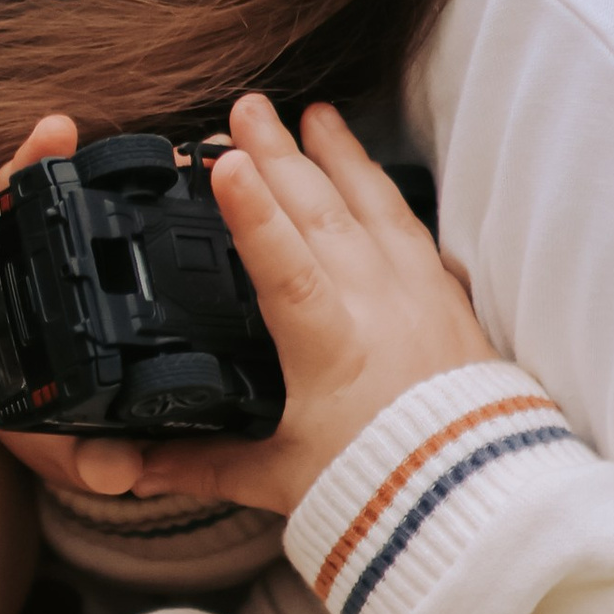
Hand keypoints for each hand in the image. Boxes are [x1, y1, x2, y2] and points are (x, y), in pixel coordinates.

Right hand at [0, 96, 489, 520]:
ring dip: (340, 156)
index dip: (249, 211)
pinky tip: (378, 179)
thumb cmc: (383, 491)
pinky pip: (414, 231)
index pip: (281, 263)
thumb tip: (136, 466)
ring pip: (374, 207)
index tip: (223, 161)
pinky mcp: (447, 304)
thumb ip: (204, 463)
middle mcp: (375, 305)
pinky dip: (390, 196)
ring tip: (313, 115)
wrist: (477, 504)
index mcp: (327, 344)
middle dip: (280, 153)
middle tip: (244, 109)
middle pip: (320, 212)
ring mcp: (416, 296)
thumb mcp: (280, 481)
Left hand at [0, 111, 121, 507]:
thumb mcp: (76, 461)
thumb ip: (93, 463)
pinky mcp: (63, 261)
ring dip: (42, 161)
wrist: (88, 442)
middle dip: (11, 172)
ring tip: (64, 130)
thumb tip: (115, 466)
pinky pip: (66, 212)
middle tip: (50, 136)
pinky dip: (82, 178)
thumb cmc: (64, 445)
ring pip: (27, 205)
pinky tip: (108, 149)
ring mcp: (28, 272)